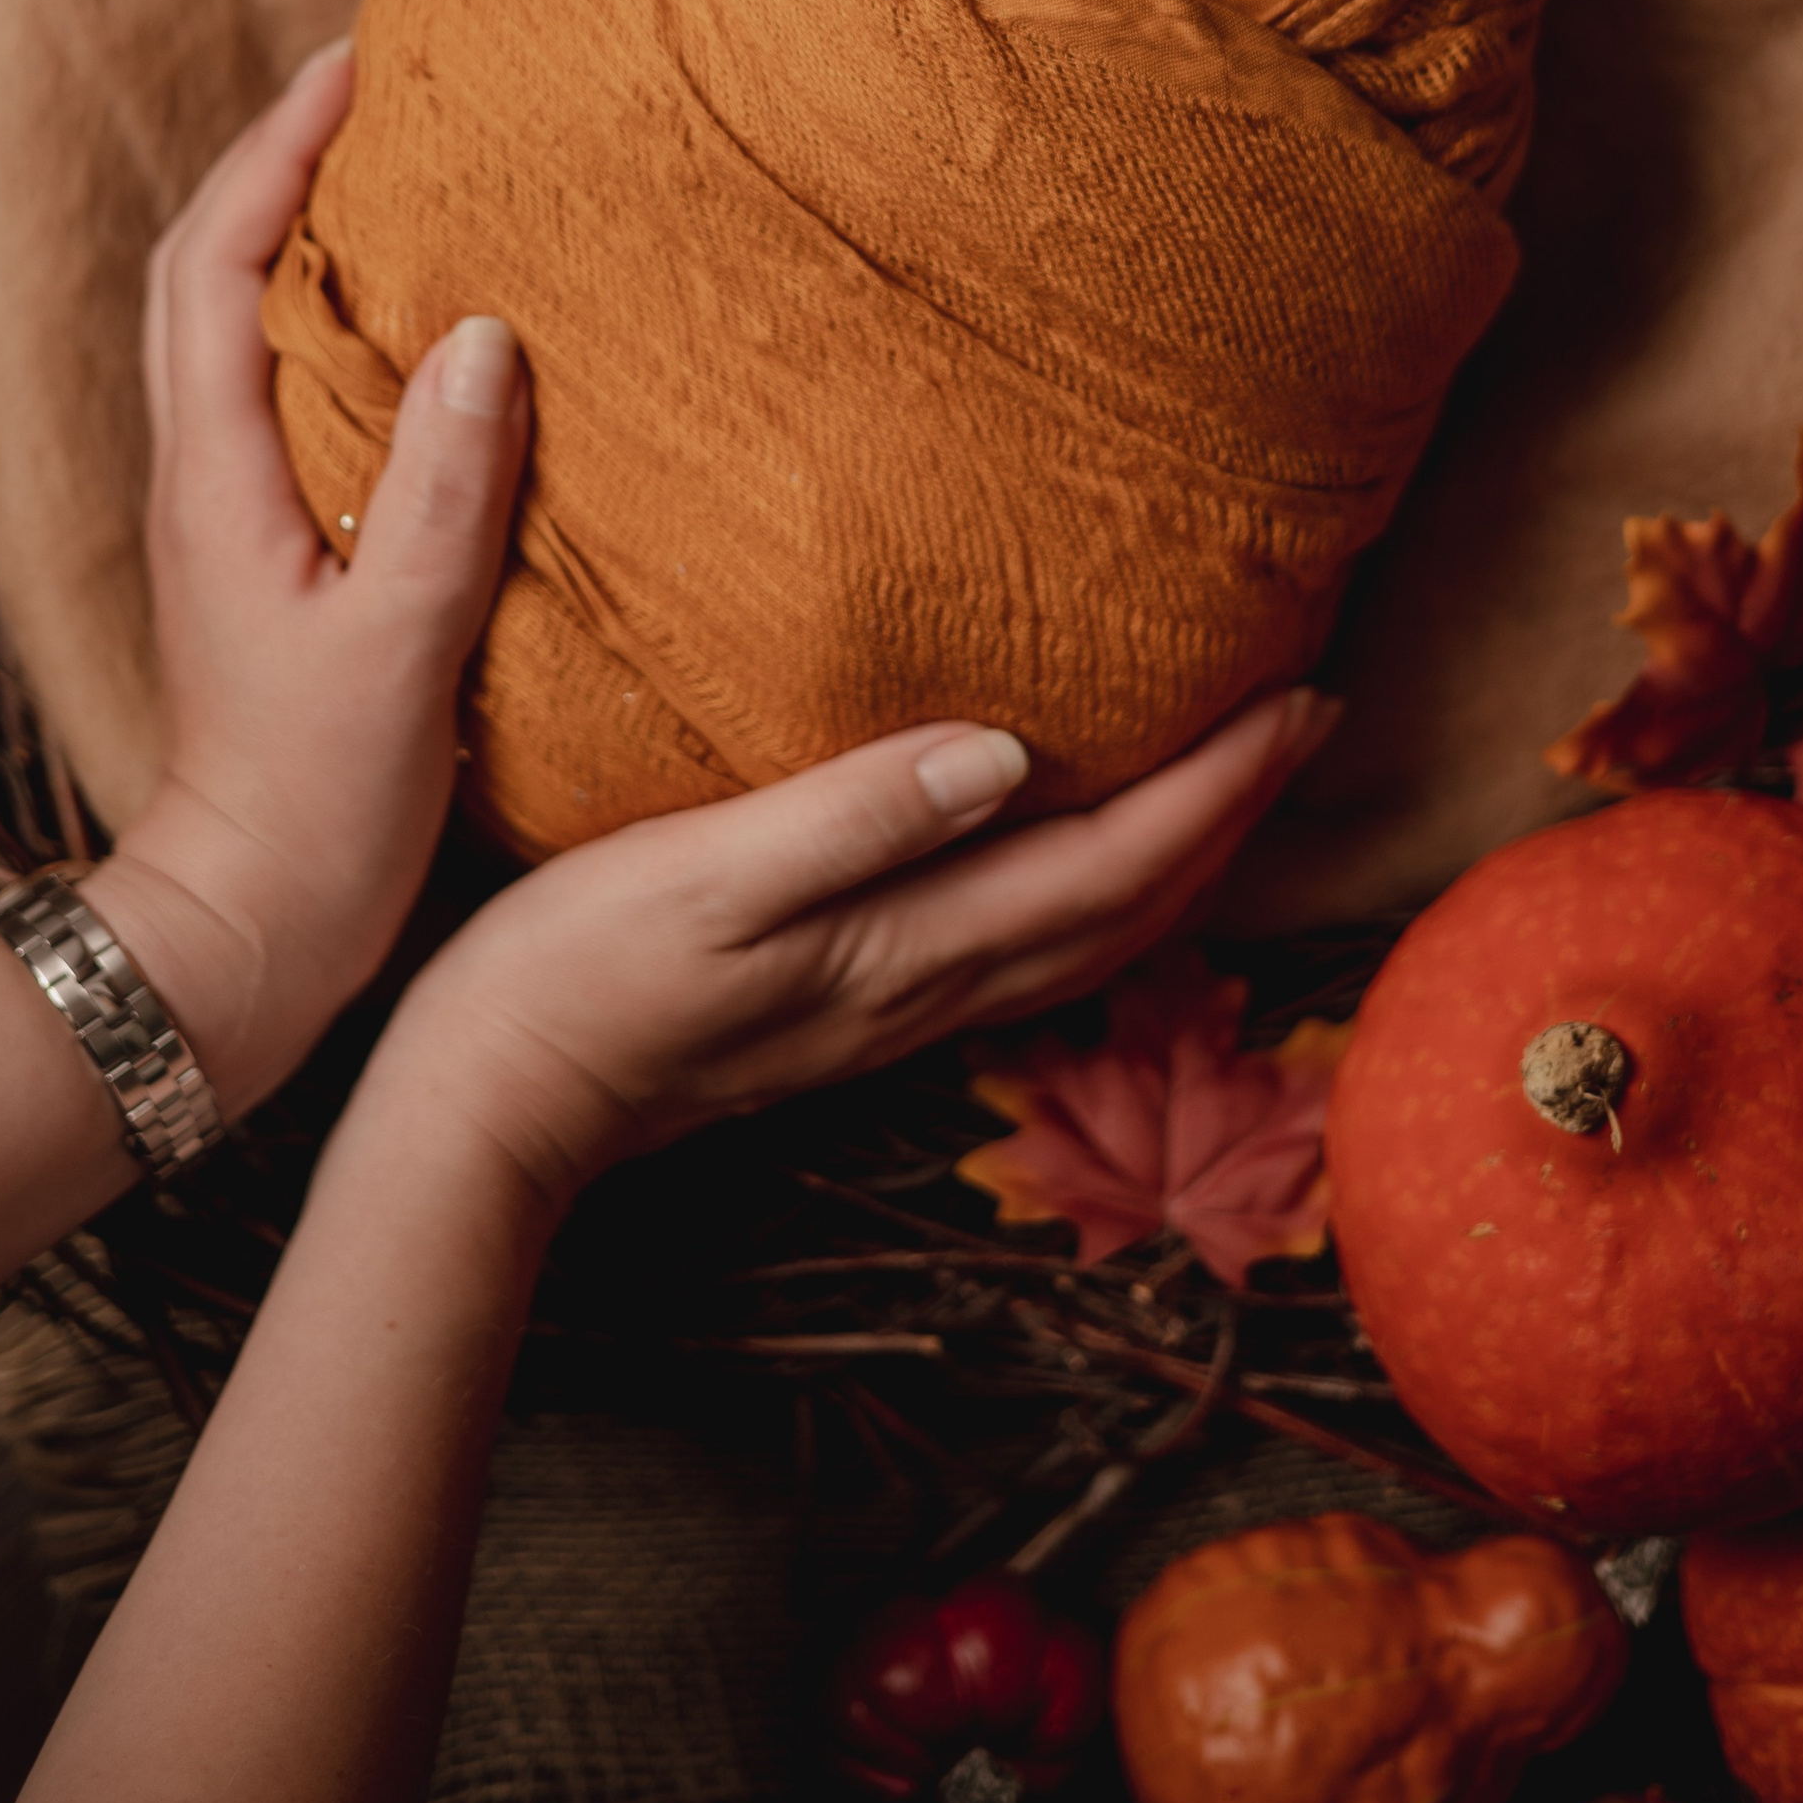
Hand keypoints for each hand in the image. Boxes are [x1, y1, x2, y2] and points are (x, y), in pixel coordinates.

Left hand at [89, 44, 529, 1115]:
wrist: (244, 934)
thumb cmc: (318, 806)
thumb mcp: (401, 644)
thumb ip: (447, 489)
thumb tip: (487, 331)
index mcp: (217, 476)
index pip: (217, 262)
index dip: (277, 149)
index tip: (355, 65)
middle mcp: (202, 478)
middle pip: (205, 272)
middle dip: (276, 163)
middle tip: (376, 93)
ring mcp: (226, 518)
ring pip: (234, 332)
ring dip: (294, 237)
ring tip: (401, 180)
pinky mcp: (264, 559)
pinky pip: (281, 397)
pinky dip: (326, 326)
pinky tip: (417, 337)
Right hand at [383, 688, 1336, 1204]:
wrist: (491, 1108)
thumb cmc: (578, 973)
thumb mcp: (707, 878)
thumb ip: (854, 817)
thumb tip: (1005, 756)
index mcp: (911, 946)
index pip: (1116, 861)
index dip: (1221, 782)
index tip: (1302, 694)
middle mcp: (929, 988)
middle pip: (1135, 907)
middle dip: (1236, 815)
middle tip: (1311, 713)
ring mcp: (894, 1009)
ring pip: (1090, 935)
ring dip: (1181, 855)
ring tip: (1232, 772)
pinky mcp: (852, 1005)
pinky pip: (1027, 944)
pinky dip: (1097, 889)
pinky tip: (1072, 842)